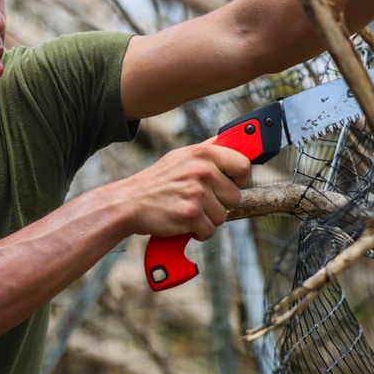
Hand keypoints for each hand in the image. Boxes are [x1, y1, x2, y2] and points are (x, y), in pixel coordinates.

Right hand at [124, 137, 250, 239]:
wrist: (130, 202)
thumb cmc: (158, 181)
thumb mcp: (182, 156)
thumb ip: (208, 150)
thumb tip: (231, 141)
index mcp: (204, 153)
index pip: (243, 165)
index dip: (239, 179)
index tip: (231, 184)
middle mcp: (203, 170)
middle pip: (235, 196)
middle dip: (220, 203)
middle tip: (199, 200)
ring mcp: (197, 192)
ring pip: (223, 216)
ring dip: (208, 219)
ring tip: (189, 209)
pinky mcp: (191, 214)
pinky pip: (209, 230)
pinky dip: (198, 232)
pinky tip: (184, 221)